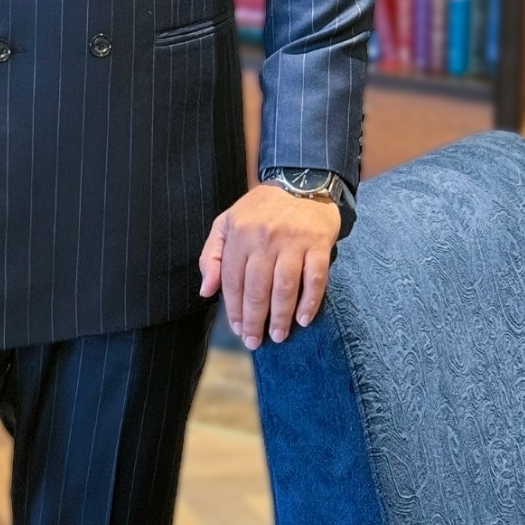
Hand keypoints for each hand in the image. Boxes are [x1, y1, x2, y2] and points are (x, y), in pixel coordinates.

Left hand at [199, 182, 339, 348]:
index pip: (232, 279)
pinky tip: (303, 320)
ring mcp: (293, 241)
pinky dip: (309, 302)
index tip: (236, 329)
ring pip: (284, 287)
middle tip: (254, 342)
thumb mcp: (227, 223)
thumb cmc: (260, 210)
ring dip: (280, 317)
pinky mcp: (318, 244)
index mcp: (239, 233)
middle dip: (254, 320)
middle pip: (257, 288)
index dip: (233, 308)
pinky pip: (315, 279)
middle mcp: (264, 237)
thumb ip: (211, 255)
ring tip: (278, 336)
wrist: (301, 182)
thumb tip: (206, 291)